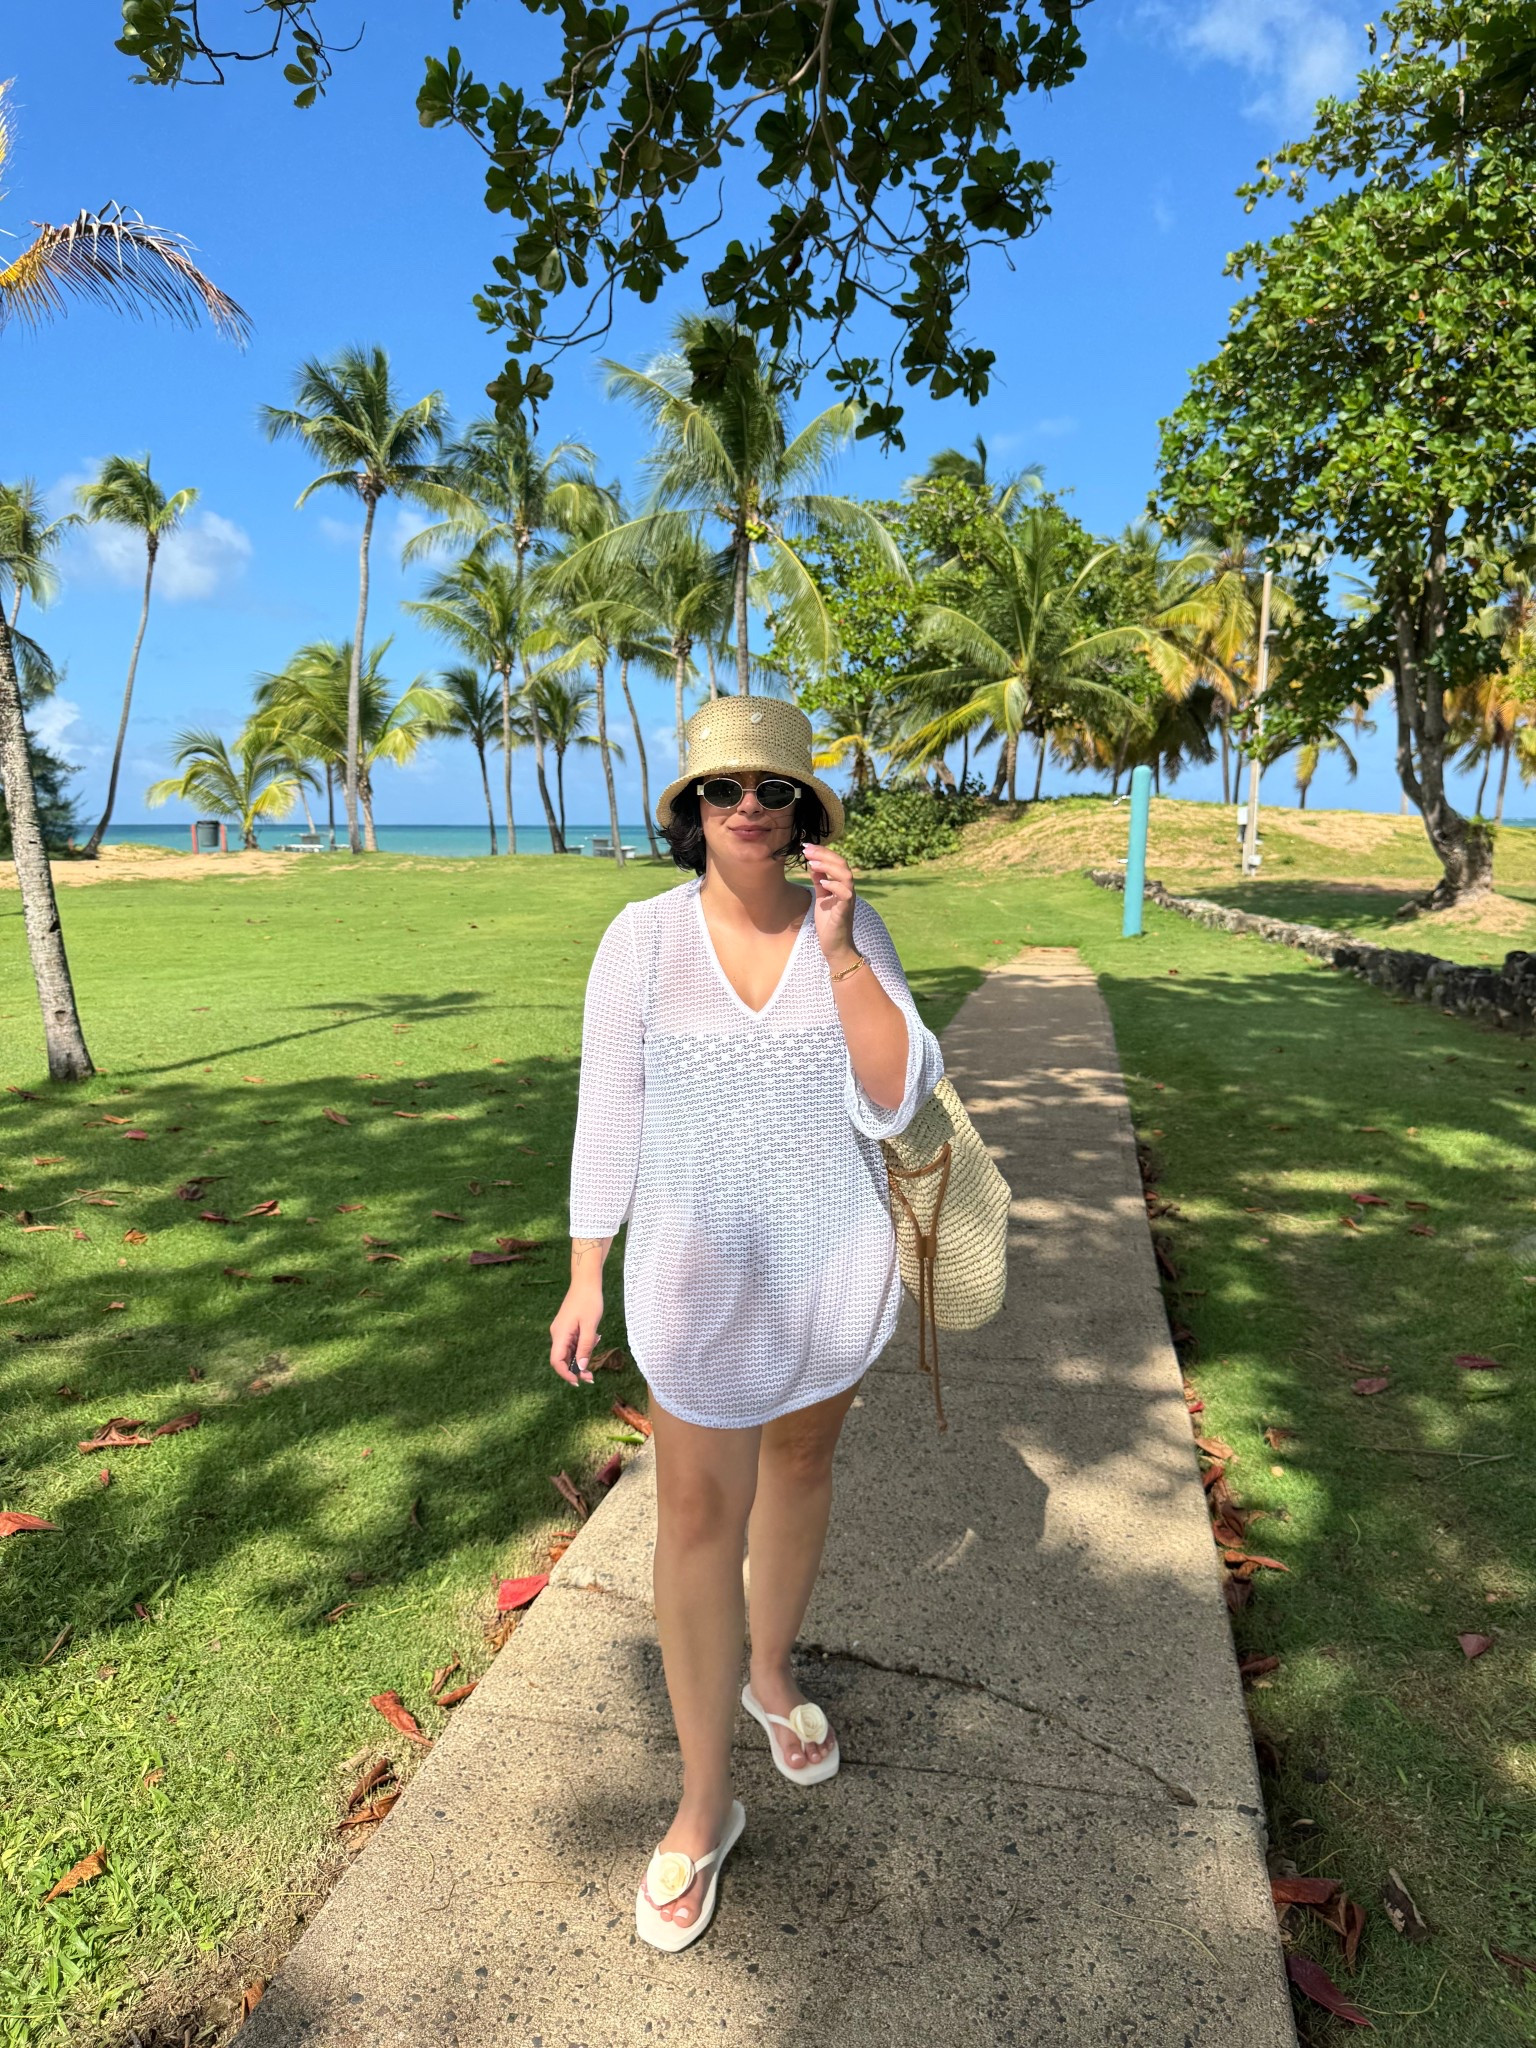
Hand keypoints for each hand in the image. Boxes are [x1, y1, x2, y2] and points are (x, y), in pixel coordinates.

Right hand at [549, 1281, 601, 1385]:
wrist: (586, 1282)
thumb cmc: (589, 1301)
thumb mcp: (591, 1326)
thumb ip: (585, 1347)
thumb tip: (581, 1368)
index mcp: (560, 1334)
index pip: (556, 1361)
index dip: (565, 1374)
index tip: (579, 1381)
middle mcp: (557, 1334)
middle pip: (562, 1359)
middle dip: (576, 1369)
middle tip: (592, 1376)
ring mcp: (562, 1331)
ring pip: (569, 1352)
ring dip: (581, 1355)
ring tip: (597, 1342)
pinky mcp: (567, 1327)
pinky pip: (573, 1343)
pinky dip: (582, 1346)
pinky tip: (594, 1337)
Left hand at [802, 842, 856, 966]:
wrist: (835, 946)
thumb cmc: (828, 923)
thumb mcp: (821, 898)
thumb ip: (820, 881)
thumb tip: (814, 865)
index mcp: (842, 885)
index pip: (836, 862)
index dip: (823, 852)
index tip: (806, 846)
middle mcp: (848, 889)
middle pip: (842, 864)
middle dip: (824, 854)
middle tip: (807, 850)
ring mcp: (848, 899)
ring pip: (846, 875)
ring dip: (828, 867)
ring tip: (812, 863)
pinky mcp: (845, 910)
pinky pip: (845, 893)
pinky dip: (834, 885)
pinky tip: (821, 882)